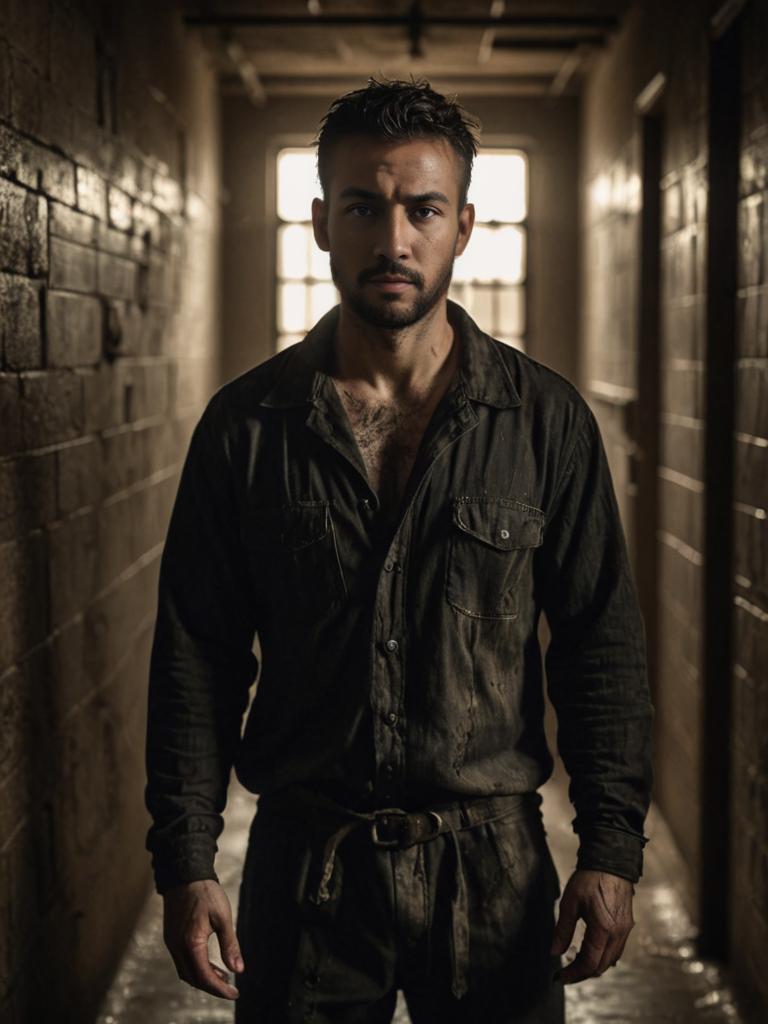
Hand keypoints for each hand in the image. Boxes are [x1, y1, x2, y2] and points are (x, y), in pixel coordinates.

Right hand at [162, 879, 244, 999]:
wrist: (185, 874)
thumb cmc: (205, 893)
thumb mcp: (223, 917)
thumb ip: (230, 945)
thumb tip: (238, 970)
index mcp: (191, 943)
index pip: (204, 977)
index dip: (219, 989)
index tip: (234, 994)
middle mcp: (177, 947)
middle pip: (193, 978)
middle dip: (211, 987)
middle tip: (230, 989)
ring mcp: (171, 942)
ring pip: (186, 971)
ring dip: (203, 978)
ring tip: (223, 977)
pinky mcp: (171, 937)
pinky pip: (182, 961)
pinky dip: (196, 967)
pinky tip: (209, 963)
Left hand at [550, 869, 633, 983]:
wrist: (611, 861)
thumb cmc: (589, 879)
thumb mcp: (569, 903)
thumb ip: (562, 930)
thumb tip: (554, 953)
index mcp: (603, 929)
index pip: (590, 963)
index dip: (574, 974)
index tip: (560, 977)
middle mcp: (618, 934)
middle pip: (601, 966)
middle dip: (582, 973)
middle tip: (564, 973)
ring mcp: (625, 930)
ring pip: (611, 960)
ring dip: (593, 966)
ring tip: (575, 963)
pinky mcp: (627, 925)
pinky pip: (616, 950)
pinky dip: (603, 956)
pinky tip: (591, 951)